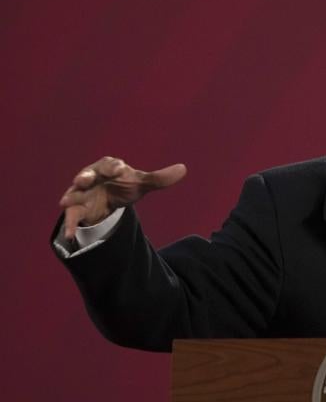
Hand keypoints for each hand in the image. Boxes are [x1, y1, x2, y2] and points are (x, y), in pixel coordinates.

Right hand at [59, 157, 186, 239]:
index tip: (120, 170)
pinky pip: (72, 217)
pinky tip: (70, 236)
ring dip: (70, 197)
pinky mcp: (78, 209)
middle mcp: (92, 177)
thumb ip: (160, 178)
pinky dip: (70, 226)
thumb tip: (184, 168)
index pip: (111, 164)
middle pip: (87, 175)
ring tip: (65, 202)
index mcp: (109, 166)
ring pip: (74, 193)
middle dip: (85, 176)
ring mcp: (82, 193)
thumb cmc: (124, 184)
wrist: (110, 198)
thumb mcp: (142, 183)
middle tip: (83, 179)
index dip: (114, 167)